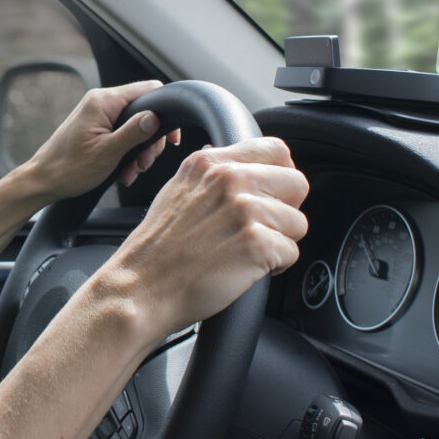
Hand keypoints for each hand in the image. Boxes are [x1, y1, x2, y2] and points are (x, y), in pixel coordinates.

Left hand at [20, 80, 183, 202]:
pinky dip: (127, 153)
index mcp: (103, 102)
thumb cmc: (69, 168)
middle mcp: (101, 102)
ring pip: (134, 126)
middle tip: (143, 164)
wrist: (43, 181)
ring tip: (130, 172)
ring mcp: (98, 114)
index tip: (171, 138)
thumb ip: (134, 132)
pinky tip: (123, 171)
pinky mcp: (96, 127)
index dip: (164, 112)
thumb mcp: (108, 153)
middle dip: (149, 141)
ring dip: (138, 152)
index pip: (148, 90)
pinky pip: (122, 135)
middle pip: (144, 112)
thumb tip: (156, 117)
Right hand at [92, 139, 308, 340]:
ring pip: (298, 222)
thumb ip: (215, 176)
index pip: (276, 150)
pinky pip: (292, 253)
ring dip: (279, 242)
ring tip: (246, 252)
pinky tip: (245, 268)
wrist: (141, 288)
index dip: (280, 177)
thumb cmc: (157, 250)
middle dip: (285, 211)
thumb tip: (250, 173)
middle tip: (259, 230)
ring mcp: (245, 210)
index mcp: (210, 163)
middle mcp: (229, 180)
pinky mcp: (257, 244)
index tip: (270, 197)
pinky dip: (274, 267)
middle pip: (297, 184)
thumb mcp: (178, 191)